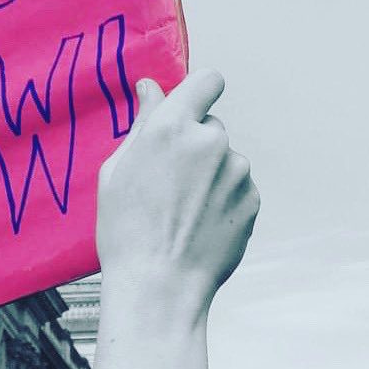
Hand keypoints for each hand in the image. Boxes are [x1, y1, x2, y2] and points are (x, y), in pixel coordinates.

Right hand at [97, 71, 258, 311]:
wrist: (160, 288)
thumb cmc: (127, 232)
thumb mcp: (117, 171)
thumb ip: (141, 123)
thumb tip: (151, 89)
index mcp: (171, 128)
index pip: (206, 80)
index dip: (199, 91)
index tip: (190, 106)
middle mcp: (210, 142)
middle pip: (211, 125)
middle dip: (194, 143)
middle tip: (169, 182)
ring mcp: (236, 171)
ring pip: (225, 159)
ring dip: (210, 175)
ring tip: (183, 212)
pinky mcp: (251, 199)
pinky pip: (237, 187)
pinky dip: (223, 199)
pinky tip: (199, 224)